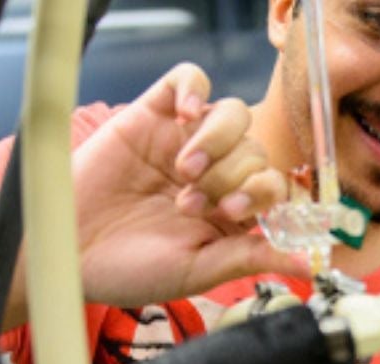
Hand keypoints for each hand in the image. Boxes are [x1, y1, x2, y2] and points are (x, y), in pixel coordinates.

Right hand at [70, 63, 305, 306]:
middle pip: (255, 149)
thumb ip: (255, 257)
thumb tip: (312, 264)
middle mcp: (216, 171)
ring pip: (231, 114)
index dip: (262, 193)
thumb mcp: (200, 269)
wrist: (67, 253)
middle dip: (230, 178)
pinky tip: (184, 114)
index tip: (231, 214)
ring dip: (218, 140)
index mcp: (233, 208)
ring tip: (185, 171)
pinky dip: (194, 88)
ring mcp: (185, 141)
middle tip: (190, 204)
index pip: (274, 183)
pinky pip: (189, 79)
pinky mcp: (151, 116)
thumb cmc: (131, 269)